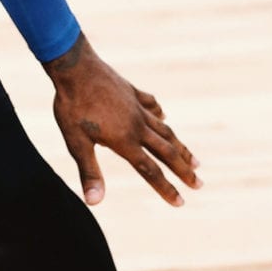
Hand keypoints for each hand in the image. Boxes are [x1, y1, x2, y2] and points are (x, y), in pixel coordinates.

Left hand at [48, 34, 199, 207]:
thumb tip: (95, 203)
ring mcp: (137, 107)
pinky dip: (160, 115)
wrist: (76, 68)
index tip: (180, 202)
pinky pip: (151, 106)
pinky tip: (164, 117)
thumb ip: (90, 172)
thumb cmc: (72, 108)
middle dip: (183, 170)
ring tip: (193, 159)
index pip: (150, 170)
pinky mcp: (132, 92)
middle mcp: (137, 125)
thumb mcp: (76, 144)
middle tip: (199, 184)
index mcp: (125, 141)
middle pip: (166, 152)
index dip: (165, 188)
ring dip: (180, 146)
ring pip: (165, 130)